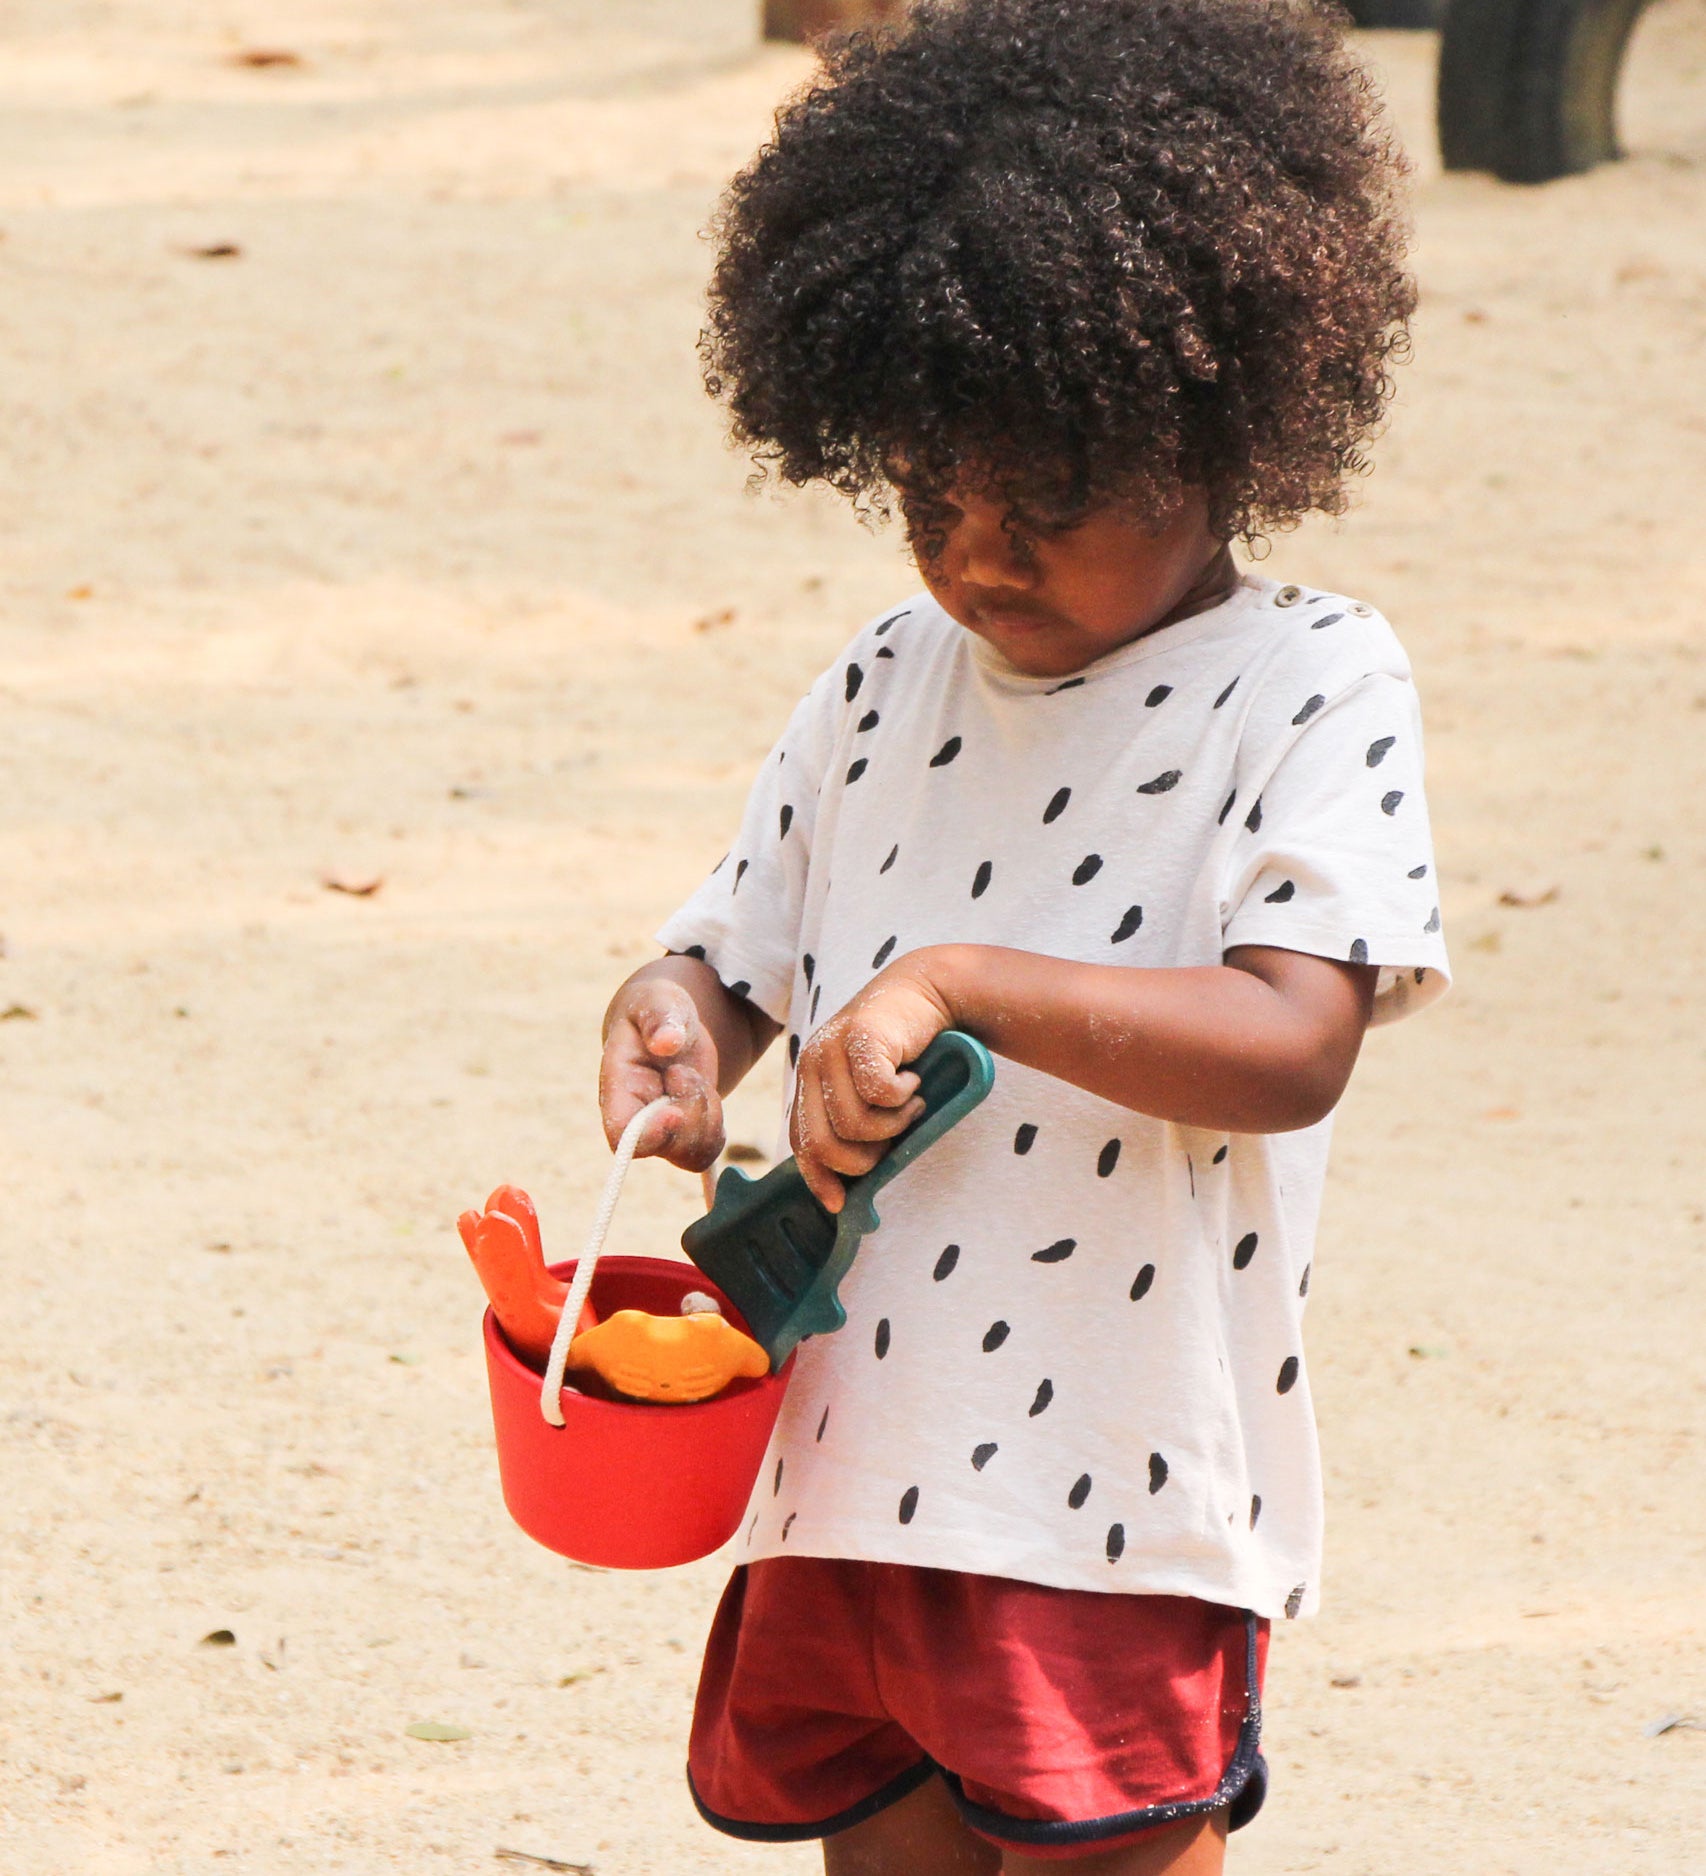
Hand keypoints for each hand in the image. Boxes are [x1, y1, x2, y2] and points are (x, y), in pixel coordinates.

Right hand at [600, 974, 724, 1170]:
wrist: (669, 1023)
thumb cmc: (656, 1008)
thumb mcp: (658, 1001)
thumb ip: (659, 1019)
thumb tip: (666, 1041)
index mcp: (619, 1087)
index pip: (621, 1134)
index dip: (649, 1135)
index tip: (675, 1110)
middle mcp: (636, 1118)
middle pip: (664, 1148)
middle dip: (690, 1113)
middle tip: (684, 1073)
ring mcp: (662, 1130)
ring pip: (691, 1154)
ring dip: (707, 1116)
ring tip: (693, 1078)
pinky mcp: (686, 1133)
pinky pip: (707, 1149)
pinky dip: (717, 1126)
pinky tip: (706, 1094)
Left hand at [791, 954, 953, 1211]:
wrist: (928, 989)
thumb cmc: (906, 1051)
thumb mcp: (873, 1093)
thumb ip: (858, 1125)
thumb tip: (851, 1188)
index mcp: (809, 1083)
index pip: (801, 1144)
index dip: (819, 1179)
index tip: (840, 1204)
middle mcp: (811, 1066)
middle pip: (824, 1145)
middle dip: (865, 1158)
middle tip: (894, 1138)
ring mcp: (831, 1049)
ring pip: (854, 1125)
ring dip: (893, 1126)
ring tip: (910, 1104)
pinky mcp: (859, 1036)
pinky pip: (878, 1094)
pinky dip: (903, 1098)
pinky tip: (913, 1081)